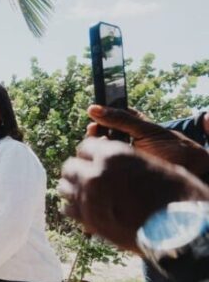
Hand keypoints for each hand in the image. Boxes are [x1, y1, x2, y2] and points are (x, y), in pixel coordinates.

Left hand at [59, 138, 208, 251]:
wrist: (180, 227)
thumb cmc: (174, 194)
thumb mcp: (152, 166)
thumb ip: (126, 162)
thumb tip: (109, 162)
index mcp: (113, 155)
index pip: (85, 147)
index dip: (90, 154)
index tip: (95, 161)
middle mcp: (95, 174)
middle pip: (70, 167)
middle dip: (78, 170)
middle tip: (88, 178)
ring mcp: (88, 198)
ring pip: (65, 187)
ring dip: (74, 188)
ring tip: (87, 193)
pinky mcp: (88, 220)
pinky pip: (68, 209)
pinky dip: (75, 207)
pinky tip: (87, 209)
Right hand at [86, 105, 208, 178]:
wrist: (189, 170)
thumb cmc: (172, 147)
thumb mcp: (145, 129)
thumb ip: (121, 119)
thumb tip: (93, 109)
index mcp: (134, 126)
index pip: (113, 117)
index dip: (102, 115)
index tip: (92, 113)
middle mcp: (127, 141)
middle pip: (103, 133)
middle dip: (96, 131)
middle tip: (93, 129)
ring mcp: (123, 156)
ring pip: (100, 148)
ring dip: (96, 145)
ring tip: (100, 142)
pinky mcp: (120, 172)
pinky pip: (103, 163)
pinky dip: (99, 159)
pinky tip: (102, 155)